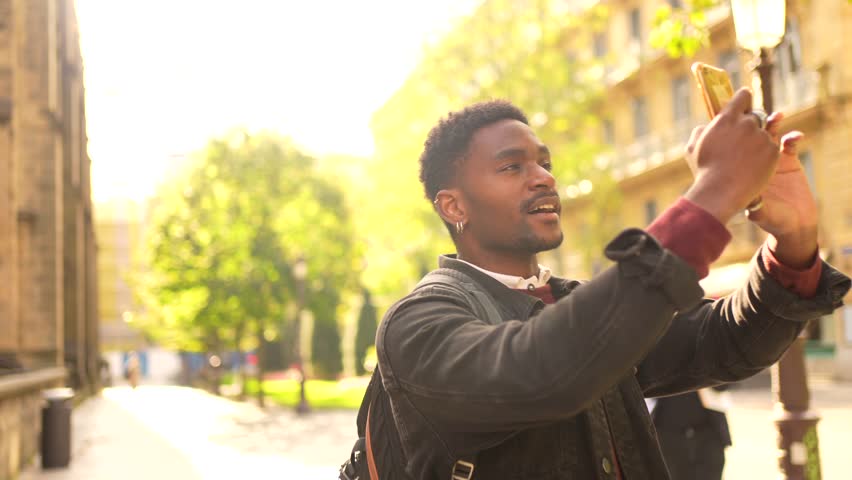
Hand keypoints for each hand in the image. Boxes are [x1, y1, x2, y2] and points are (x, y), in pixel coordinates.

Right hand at [683, 88, 779, 223]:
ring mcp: (762, 137)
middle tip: (740, 142)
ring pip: (764, 133)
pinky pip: (772, 148)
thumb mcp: (693, 146)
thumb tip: (708, 125)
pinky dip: (764, 156)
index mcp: (727, 118)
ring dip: (756, 143)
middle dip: (749, 126)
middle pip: (755, 116)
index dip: (743, 100)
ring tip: (744, 160)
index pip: (743, 96)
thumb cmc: (704, 170)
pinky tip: (752, 167)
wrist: (720, 192)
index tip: (743, 106)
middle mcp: (747, 123)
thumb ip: (702, 130)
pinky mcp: (774, 151)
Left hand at [745, 112, 818, 267]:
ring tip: (776, 117)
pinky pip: (790, 143)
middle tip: (755, 115)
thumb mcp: (758, 212)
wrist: (791, 224)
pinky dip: (793, 136)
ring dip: (772, 124)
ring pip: (768, 135)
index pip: (732, 147)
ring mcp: (769, 160)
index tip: (733, 123)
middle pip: (749, 136)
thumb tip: (746, 203)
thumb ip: (753, 205)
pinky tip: (797, 135)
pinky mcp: (789, 161)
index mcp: (740, 171)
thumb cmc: (771, 220)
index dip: (733, 134)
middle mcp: (751, 162)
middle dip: (752, 123)